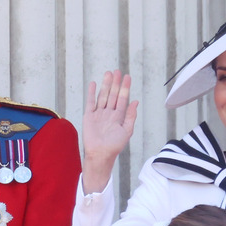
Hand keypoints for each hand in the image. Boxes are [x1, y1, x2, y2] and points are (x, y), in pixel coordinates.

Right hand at [80, 71, 138, 193]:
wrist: (100, 154)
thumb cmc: (115, 145)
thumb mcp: (127, 131)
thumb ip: (131, 116)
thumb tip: (135, 101)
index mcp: (119, 117)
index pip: (123, 99)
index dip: (125, 88)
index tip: (127, 77)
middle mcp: (109, 113)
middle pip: (113, 95)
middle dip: (116, 83)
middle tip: (117, 71)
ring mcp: (99, 114)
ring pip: (103, 96)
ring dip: (106, 85)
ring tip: (108, 73)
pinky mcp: (89, 116)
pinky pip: (91, 102)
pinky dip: (92, 93)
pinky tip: (93, 83)